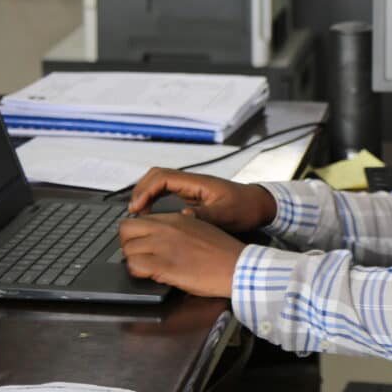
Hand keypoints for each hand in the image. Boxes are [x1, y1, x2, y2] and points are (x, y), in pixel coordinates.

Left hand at [119, 213, 246, 296]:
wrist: (237, 266)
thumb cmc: (224, 252)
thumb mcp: (202, 228)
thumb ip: (182, 227)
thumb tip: (167, 235)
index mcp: (177, 218)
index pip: (140, 219)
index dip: (137, 234)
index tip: (142, 243)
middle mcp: (167, 229)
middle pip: (126, 230)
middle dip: (128, 244)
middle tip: (138, 255)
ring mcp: (164, 246)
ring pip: (128, 249)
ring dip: (134, 260)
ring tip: (148, 268)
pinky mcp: (164, 265)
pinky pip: (134, 266)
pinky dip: (137, 272)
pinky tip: (150, 275)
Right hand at [127, 168, 276, 233]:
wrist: (259, 206)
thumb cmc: (246, 208)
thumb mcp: (227, 215)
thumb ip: (206, 215)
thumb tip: (184, 215)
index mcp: (198, 182)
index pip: (163, 177)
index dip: (146, 190)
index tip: (137, 207)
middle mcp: (192, 182)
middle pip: (157, 176)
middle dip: (141, 190)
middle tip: (132, 210)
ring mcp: (191, 188)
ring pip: (160, 183)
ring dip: (146, 194)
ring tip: (137, 213)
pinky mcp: (192, 196)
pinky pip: (166, 192)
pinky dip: (154, 199)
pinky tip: (151, 214)